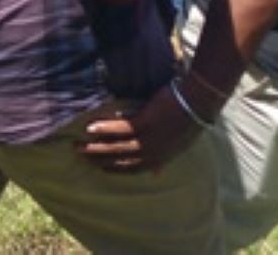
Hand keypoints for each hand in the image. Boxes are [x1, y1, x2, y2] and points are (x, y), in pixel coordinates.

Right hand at [79, 84, 204, 173]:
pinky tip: (90, 127)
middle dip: (99, 159)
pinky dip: (104, 129)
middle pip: (121, 159)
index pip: (133, 169)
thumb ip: (165, 160)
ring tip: (79, 145)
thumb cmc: (188, 120)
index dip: (114, 169)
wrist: (197, 101)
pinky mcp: (146, 123)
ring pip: (118, 147)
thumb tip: (158, 175)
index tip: (99, 168)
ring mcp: (149, 139)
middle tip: (81, 156)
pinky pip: (120, 129)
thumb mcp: (178, 146)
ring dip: (96, 147)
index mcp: (161, 158)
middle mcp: (153, 152)